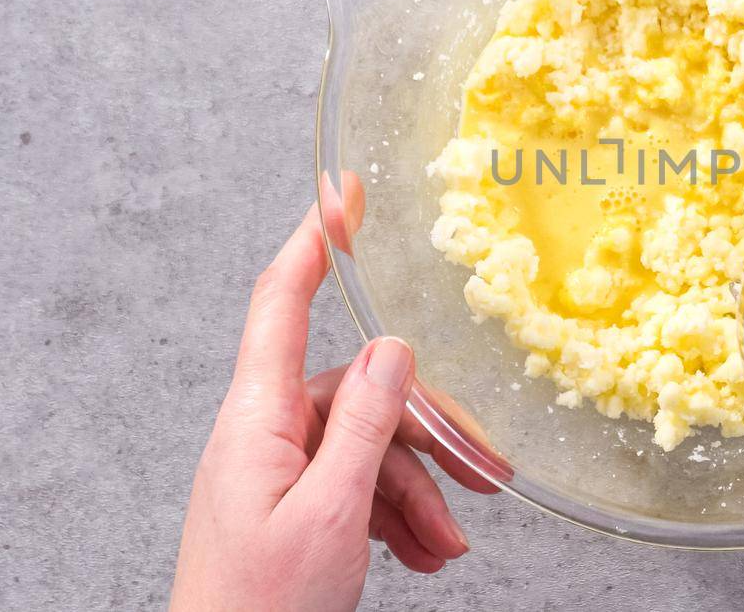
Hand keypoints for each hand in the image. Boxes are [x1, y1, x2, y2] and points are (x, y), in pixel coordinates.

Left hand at [171, 189, 497, 611]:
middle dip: (425, 437)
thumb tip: (392, 348)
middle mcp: (264, 434)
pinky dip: (398, 517)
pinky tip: (425, 554)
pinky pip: (356, 487)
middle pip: (359, 395)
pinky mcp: (290, 507)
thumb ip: (363, 426)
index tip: (342, 189)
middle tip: (486, 475)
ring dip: (419, 494)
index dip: (315, 238)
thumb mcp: (329, 516)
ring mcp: (277, 472)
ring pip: (368, 448)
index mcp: (257, 420)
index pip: (282, 301)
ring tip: (450, 545)